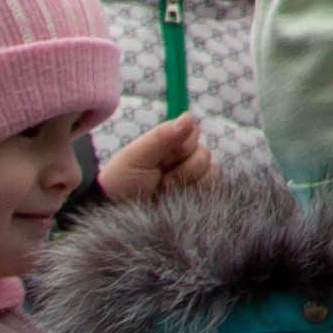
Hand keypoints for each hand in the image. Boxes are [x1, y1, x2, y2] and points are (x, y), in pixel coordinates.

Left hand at [96, 117, 210, 201]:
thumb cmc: (122, 182)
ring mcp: (193, 177)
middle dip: (183, 169)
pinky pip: (216, 188)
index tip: (162, 159)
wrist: (117, 215)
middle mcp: (184, 157)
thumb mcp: (136, 157)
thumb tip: (188, 117)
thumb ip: (161, 137)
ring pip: (213, 171)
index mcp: (169, 142)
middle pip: (204, 153)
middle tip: (161, 182)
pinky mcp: (201, 195)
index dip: (182, 145)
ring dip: (190, 183)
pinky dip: (200, 193)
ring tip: (167, 193)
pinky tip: (181, 200)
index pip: (193, 131)